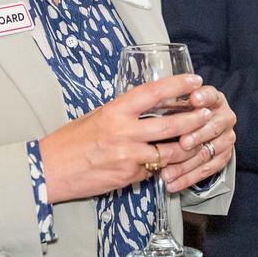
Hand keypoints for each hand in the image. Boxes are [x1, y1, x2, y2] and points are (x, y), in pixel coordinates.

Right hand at [39, 74, 212, 203]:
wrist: (49, 170)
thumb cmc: (70, 141)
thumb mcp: (96, 116)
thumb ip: (122, 112)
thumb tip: (145, 107)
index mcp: (115, 111)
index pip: (153, 92)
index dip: (178, 85)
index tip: (194, 80)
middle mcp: (124, 131)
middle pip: (170, 123)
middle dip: (194, 119)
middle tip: (208, 113)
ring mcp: (128, 156)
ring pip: (170, 151)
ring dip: (187, 146)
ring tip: (200, 139)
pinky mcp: (129, 176)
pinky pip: (155, 169)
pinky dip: (165, 166)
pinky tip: (173, 163)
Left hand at [160, 85, 235, 192]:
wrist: (201, 128)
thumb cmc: (183, 113)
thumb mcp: (178, 104)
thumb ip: (171, 103)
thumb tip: (152, 103)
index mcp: (214, 99)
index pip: (212, 95)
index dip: (204, 97)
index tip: (194, 99)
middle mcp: (224, 117)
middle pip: (213, 126)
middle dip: (197, 135)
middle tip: (183, 143)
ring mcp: (226, 137)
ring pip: (207, 152)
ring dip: (186, 164)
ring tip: (167, 172)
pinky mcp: (224, 156)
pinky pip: (206, 170)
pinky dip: (188, 178)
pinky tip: (173, 184)